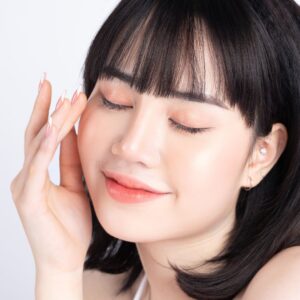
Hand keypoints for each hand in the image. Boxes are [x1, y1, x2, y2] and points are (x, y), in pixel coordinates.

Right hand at [10, 75, 91, 273]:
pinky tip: (52, 128)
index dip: (52, 113)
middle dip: (44, 106)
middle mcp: (27, 175)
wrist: (66, 258)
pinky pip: (37, 167)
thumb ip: (71, 161)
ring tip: (61, 97)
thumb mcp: (76, 185)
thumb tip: (73, 134)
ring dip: (50, 119)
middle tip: (51, 81)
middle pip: (35, 133)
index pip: (44, 136)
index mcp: (38, 173)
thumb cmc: (70, 225)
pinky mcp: (28, 199)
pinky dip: (44, 146)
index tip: (65, 93)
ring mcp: (24, 186)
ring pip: (36, 144)